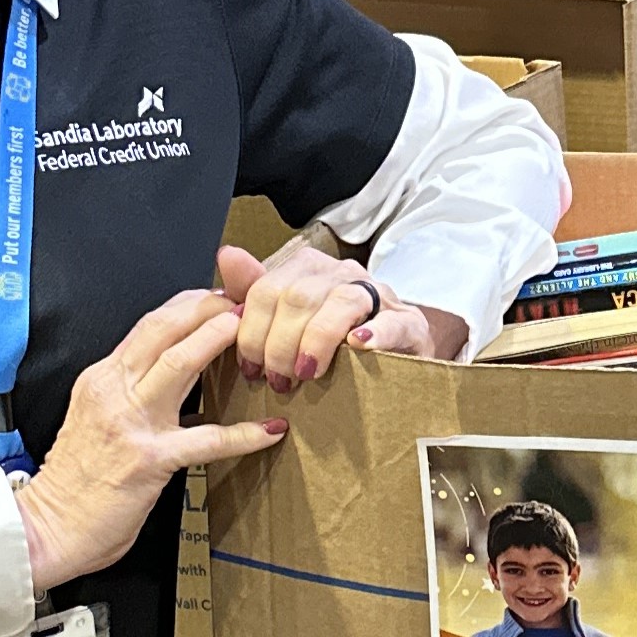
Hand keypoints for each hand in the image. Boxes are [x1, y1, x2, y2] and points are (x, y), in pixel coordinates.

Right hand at [14, 289, 283, 588]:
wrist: (46, 526)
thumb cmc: (73, 483)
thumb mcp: (93, 419)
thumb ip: (125, 395)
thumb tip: (166, 378)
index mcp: (101, 380)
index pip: (147, 327)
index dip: (186, 306)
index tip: (215, 298)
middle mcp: (112, 391)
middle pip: (161, 329)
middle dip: (203, 308)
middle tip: (240, 300)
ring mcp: (130, 422)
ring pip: (177, 363)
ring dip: (214, 340)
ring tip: (247, 329)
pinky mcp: (149, 459)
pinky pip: (205, 440)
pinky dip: (242, 435)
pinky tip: (269, 430)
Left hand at [219, 242, 462, 381]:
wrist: (394, 353)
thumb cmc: (333, 340)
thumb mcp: (288, 319)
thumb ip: (254, 291)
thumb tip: (226, 255)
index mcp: (308, 269)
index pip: (268, 289)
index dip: (253, 331)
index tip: (251, 369)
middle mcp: (342, 273)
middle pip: (299, 297)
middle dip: (279, 344)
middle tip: (276, 381)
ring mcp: (378, 294)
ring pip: (340, 302)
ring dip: (316, 341)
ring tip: (306, 374)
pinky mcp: (409, 322)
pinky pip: (392, 321)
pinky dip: (374, 333)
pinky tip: (358, 346)